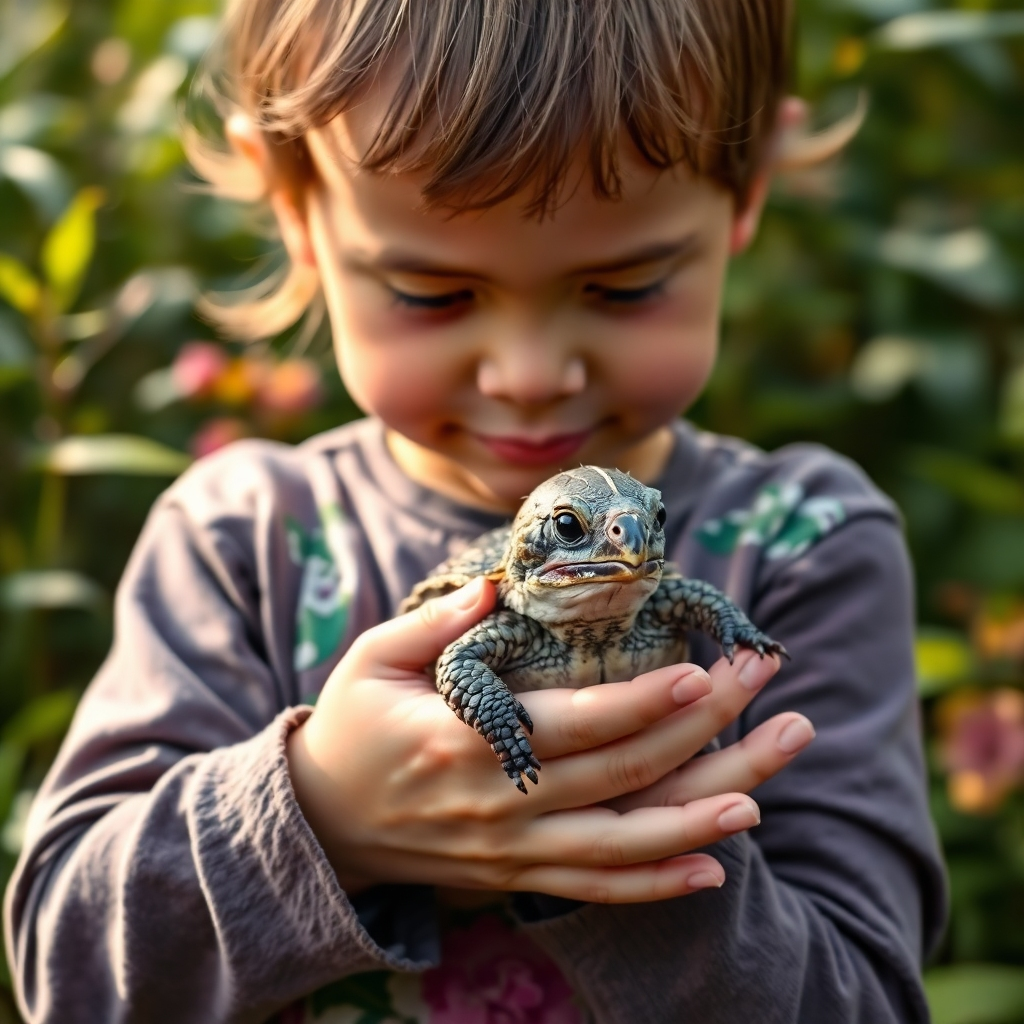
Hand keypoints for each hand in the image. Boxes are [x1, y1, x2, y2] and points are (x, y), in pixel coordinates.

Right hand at [286, 578, 812, 903]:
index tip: (703, 670)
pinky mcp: (515, 877)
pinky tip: (714, 867)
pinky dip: (656, 882)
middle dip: (701, 731)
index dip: (642, 701)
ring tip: (764, 792)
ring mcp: (511, 850)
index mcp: (464, 741)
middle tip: (762, 686)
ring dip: (699, 818)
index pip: (574, 723)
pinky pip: (595, 889)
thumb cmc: (351, 727)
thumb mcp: (371, 660)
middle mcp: (500, 804)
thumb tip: (500, 583)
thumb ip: (436, 622)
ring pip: (622, 843)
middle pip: (620, 774)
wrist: (322, 826)